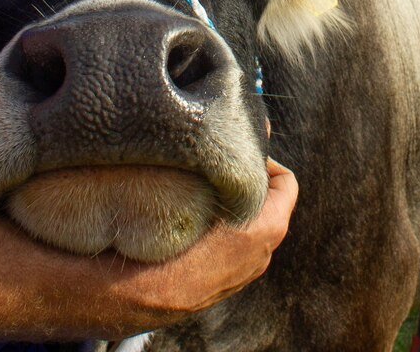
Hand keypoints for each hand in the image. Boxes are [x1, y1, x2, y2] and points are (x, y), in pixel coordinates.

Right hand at [100, 160, 297, 323]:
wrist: (133, 295)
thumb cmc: (166, 233)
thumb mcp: (200, 186)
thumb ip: (234, 158)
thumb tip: (259, 124)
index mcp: (266, 229)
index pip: (286, 183)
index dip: (265, 161)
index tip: (238, 152)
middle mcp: (261, 256)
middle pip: (267, 205)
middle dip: (247, 184)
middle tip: (217, 168)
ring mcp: (241, 276)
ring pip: (248, 228)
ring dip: (232, 209)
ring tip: (200, 191)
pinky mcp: (218, 288)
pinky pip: (229, 250)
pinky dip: (219, 233)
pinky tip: (189, 221)